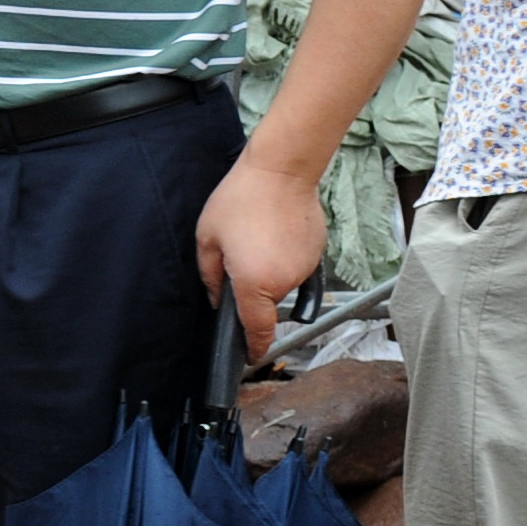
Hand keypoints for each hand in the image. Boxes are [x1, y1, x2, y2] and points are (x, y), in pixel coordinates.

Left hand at [194, 155, 328, 361]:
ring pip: (283, 285)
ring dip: (269, 272)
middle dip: (253, 291)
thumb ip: (210, 276)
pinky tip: (274, 234)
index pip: (258, 330)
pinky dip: (284, 259)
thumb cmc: (240, 199)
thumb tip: (218, 300)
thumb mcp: (208, 238)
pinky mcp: (317, 255)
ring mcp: (305, 269)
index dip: (254, 347)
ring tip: (256, 239)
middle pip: (267, 303)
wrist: (281, 170)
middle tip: (237, 258)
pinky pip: (297, 268)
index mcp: (256, 283)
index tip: (250, 355)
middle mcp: (285, 282)